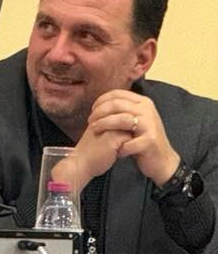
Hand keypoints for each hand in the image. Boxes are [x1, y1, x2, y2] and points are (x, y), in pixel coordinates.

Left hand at [63, 89, 178, 191]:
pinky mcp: (149, 141)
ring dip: (104, 125)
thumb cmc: (143, 140)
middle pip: (116, 104)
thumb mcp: (136, 120)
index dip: (101, 101)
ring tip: (94, 132)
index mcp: (143, 102)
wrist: (162, 160)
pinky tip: (114, 152)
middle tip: (90, 122)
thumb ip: (123, 110)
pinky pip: (127, 142)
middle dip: (99, 113)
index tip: (92, 110)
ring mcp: (149, 125)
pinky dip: (118, 147)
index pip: (117, 94)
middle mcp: (147, 110)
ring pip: (121, 119)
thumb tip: (101, 103)